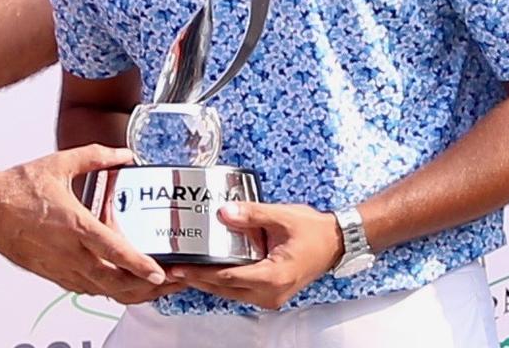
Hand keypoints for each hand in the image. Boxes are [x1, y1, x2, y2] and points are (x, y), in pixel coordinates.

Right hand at [0, 145, 180, 303]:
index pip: (115, 252)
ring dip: (130, 293)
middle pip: (115, 282)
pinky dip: (107, 291)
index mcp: (75, 225)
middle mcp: (70, 252)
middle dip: (147, 288)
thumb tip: (122, 153)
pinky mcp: (53, 274)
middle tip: (169, 283)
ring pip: (102, 291)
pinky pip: (86, 290)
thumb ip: (95, 156)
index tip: (160, 271)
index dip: (140, 265)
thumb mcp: (59, 163)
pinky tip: (118, 285)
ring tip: (152, 288)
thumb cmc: (16, 189)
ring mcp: (61, 267)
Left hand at [169, 202, 342, 309]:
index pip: (227, 277)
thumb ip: (251, 214)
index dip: (201, 273)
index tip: (179, 268)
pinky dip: (223, 281)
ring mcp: (271, 295)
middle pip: (225, 289)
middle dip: (197, 280)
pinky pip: (241, 289)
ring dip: (208, 282)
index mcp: (272, 276)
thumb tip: (223, 213)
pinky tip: (208, 269)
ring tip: (184, 269)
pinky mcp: (271, 292)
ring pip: (231, 292)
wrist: (335, 243)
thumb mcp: (281, 216)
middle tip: (172, 269)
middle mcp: (270, 292)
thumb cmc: (312, 230)